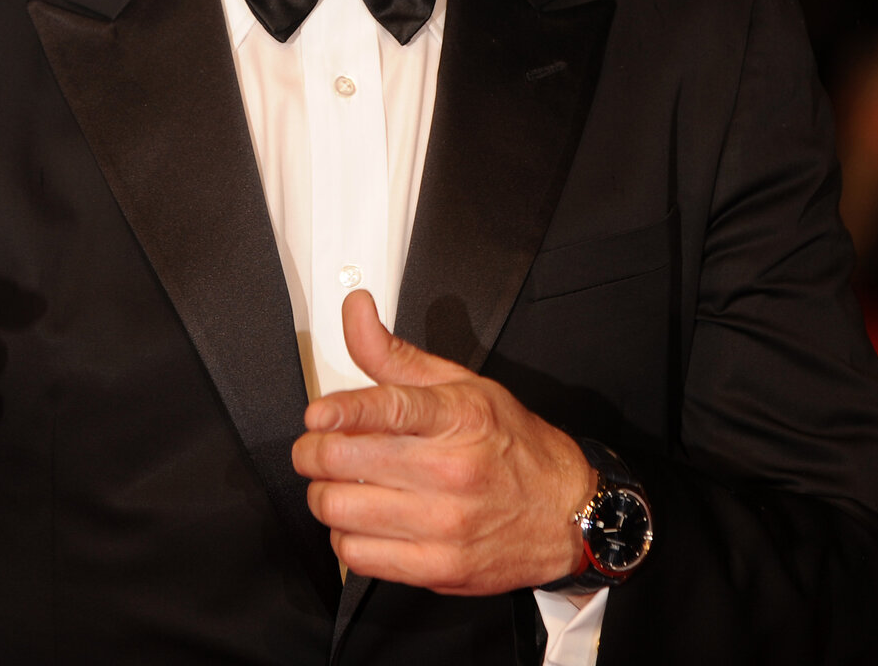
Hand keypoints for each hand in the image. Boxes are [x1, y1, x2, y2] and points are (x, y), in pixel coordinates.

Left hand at [291, 290, 595, 594]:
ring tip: (337, 483)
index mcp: (457, 418)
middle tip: (315, 446)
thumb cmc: (512, 445)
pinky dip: (344, 536)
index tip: (317, 414)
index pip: (389, 409)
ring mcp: (444, 524)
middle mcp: (451, 471)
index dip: (343, 411)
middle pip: (346, 461)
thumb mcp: (460, 384)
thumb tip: (355, 309)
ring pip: (340, 509)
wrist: (565, 512)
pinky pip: (357, 555)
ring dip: (324, 493)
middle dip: (312, 451)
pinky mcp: (438, 568)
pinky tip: (360, 521)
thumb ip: (394, 353)